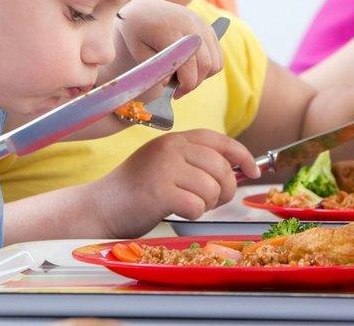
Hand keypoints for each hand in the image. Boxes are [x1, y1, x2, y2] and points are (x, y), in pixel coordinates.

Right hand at [91, 130, 259, 237]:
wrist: (100, 207)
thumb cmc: (137, 190)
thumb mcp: (166, 164)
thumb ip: (195, 162)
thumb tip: (238, 170)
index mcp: (175, 139)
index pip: (220, 141)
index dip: (242, 156)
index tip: (253, 171)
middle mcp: (170, 148)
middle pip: (221, 168)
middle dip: (225, 190)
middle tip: (211, 201)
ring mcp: (164, 168)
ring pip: (212, 188)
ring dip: (207, 204)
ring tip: (189, 205)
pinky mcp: (159, 191)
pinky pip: (196, 206)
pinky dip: (192, 214)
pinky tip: (176, 211)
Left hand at [112, 0, 223, 97]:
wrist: (144, 9)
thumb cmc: (137, 31)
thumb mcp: (138, 50)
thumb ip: (155, 68)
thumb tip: (168, 83)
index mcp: (171, 31)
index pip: (189, 66)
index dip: (184, 86)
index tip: (174, 94)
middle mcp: (191, 26)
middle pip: (205, 65)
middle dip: (193, 83)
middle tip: (178, 90)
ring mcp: (202, 25)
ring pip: (215, 62)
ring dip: (202, 76)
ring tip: (183, 77)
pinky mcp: (207, 27)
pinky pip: (217, 55)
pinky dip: (207, 66)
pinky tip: (191, 68)